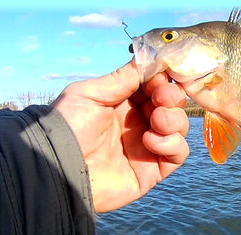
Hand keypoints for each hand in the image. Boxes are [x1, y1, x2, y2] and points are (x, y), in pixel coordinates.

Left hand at [52, 60, 188, 212]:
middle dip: (172, 96)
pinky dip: (171, 144)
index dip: (162, 79)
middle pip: (172, 104)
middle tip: (162, 98)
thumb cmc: (69, 128)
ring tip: (157, 120)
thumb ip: (121, 78)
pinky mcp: (153, 170)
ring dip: (173, 119)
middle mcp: (139, 123)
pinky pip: (178, 153)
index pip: (155, 86)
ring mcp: (148, 146)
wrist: (60, 168)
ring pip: (179, 126)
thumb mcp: (90, 94)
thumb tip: (147, 58)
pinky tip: (150, 141)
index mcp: (123, 103)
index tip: (162, 75)